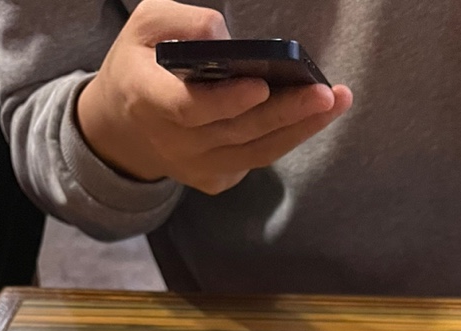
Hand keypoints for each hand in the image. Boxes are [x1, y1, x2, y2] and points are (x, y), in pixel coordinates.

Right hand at [76, 0, 352, 193]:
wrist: (123, 128)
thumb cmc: (140, 64)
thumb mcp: (145, 25)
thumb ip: (186, 22)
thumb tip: (230, 39)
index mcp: (147, 99)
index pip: (190, 109)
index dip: (226, 101)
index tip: (261, 85)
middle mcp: (174, 143)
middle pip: (238, 132)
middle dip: (286, 112)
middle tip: (326, 93)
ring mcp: (196, 167)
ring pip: (256, 152)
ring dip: (301, 128)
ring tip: (337, 102)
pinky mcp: (215, 179)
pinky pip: (257, 158)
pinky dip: (287, 137)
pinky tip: (314, 115)